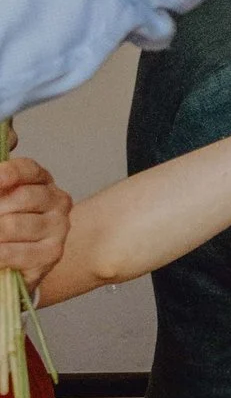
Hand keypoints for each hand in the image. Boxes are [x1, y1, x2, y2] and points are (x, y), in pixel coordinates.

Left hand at [0, 157, 70, 291]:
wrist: (16, 259)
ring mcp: (58, 228)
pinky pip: (15, 252)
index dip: (9, 172)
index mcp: (41, 180)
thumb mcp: (3, 193)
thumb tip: (9, 138)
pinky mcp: (52, 254)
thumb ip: (4, 176)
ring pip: (13, 225)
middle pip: (22, 197)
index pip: (28, 170)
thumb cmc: (5, 221)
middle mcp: (57, 200)